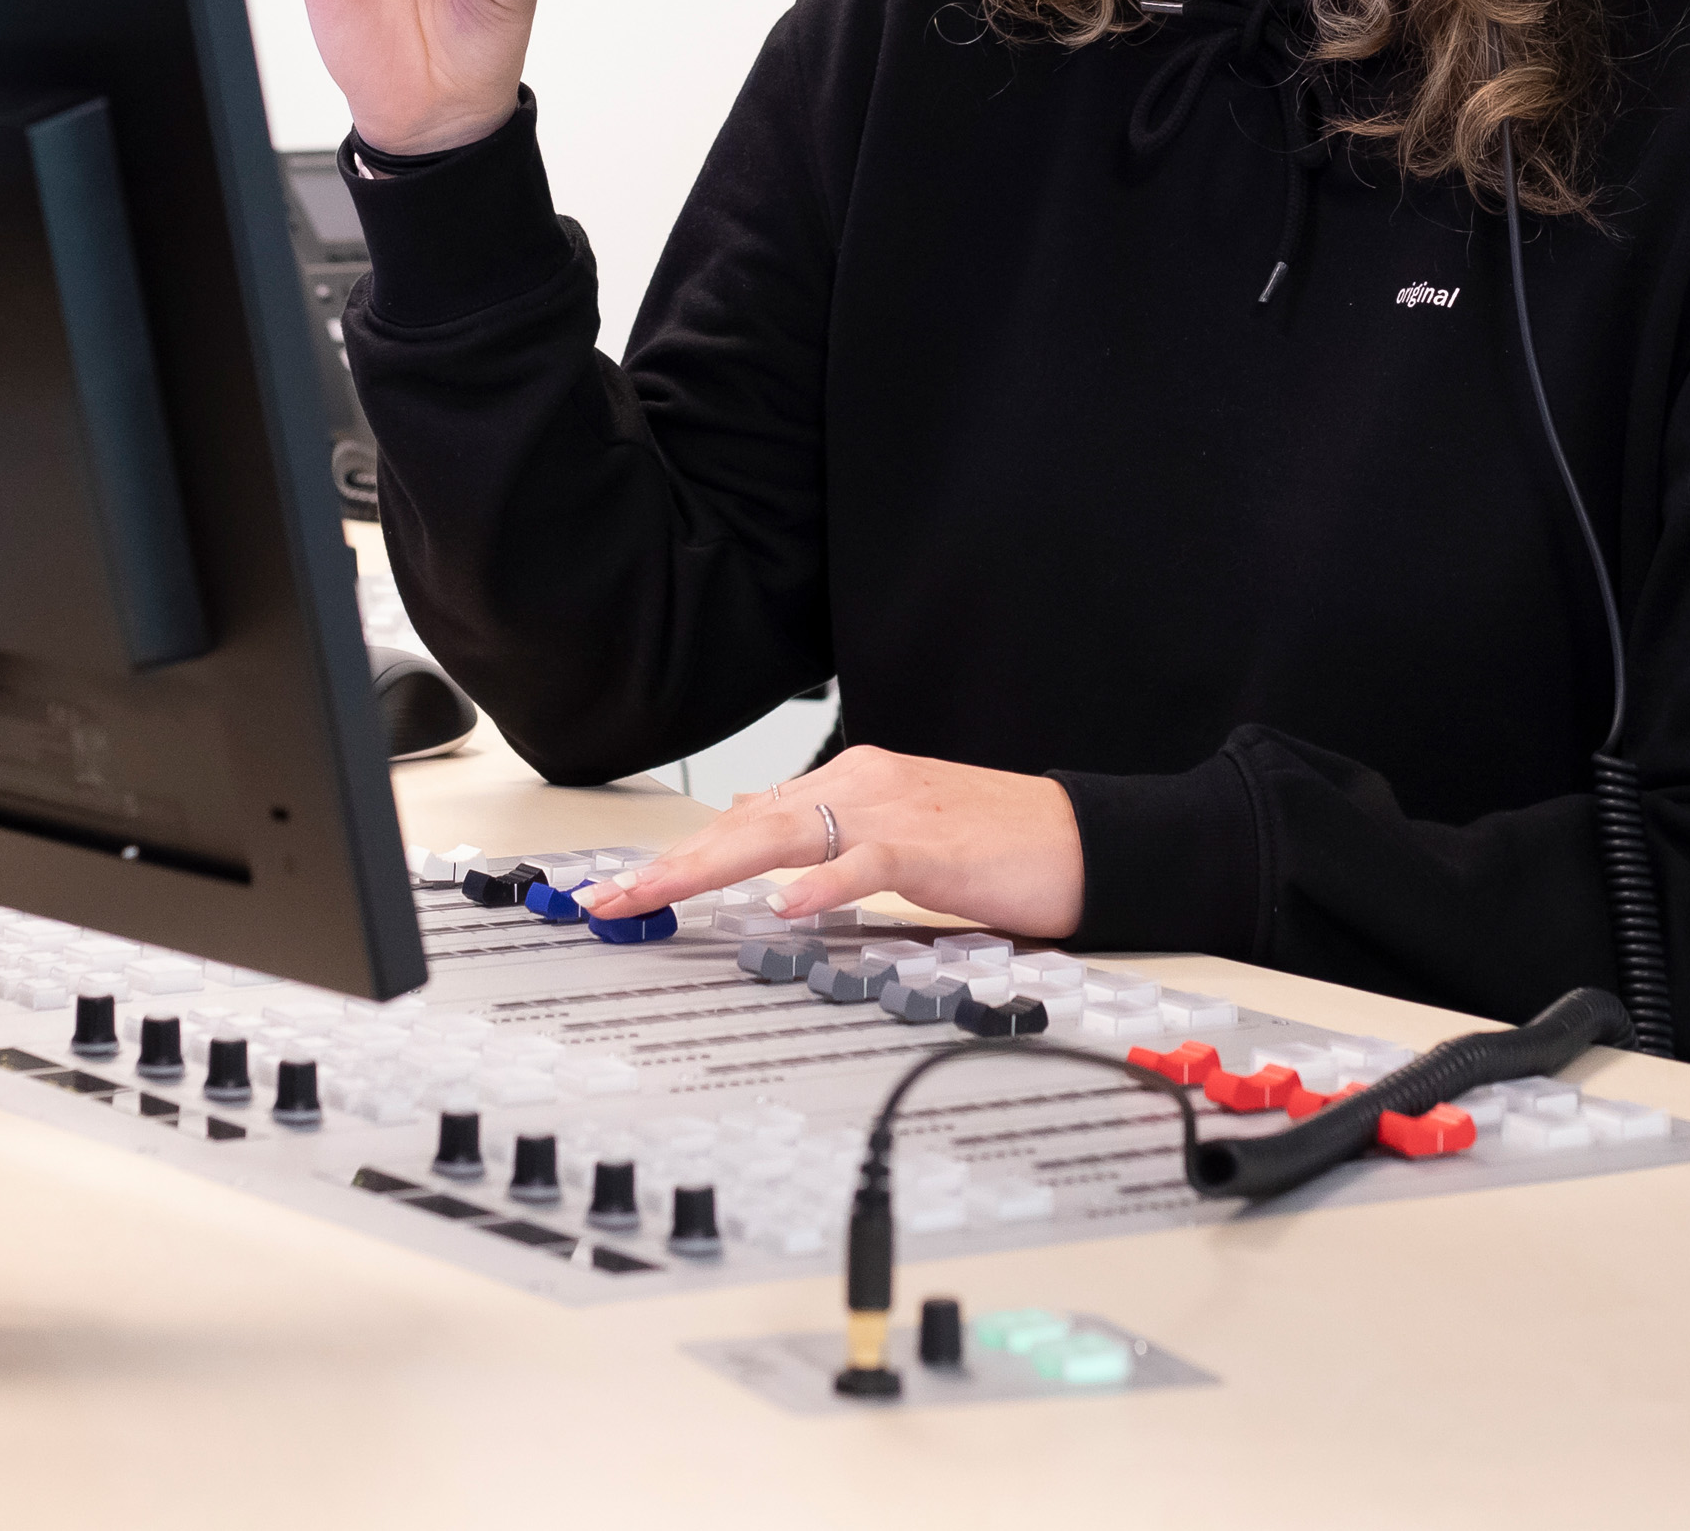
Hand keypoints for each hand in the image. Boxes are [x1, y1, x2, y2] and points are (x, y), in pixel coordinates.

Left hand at [586, 746, 1086, 939]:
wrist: (1081, 839)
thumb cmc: (996, 845)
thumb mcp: (896, 834)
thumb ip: (830, 834)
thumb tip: (761, 839)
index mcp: (853, 781)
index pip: (746, 816)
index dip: (679, 853)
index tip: (622, 888)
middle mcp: (862, 784)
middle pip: (745, 823)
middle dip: (670, 863)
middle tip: (608, 900)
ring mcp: (894, 812)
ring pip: (783, 833)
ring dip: (710, 868)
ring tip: (655, 895)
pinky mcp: (932, 846)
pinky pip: (865, 863)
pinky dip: (821, 884)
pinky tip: (785, 907)